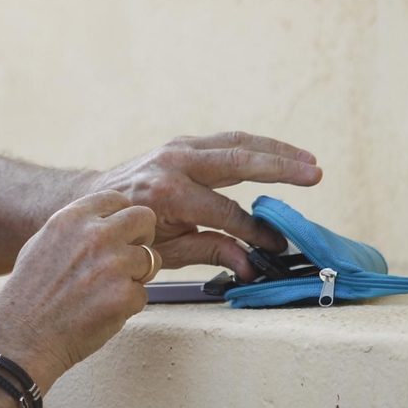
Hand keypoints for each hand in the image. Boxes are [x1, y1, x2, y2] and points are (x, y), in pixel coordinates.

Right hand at [0, 190, 156, 394]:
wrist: (21, 335)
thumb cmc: (28, 294)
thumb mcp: (42, 244)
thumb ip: (76, 230)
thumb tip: (106, 222)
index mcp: (72, 218)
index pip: (117, 198)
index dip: (123, 217)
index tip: (121, 233)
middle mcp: (96, 235)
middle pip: (145, 219)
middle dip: (143, 238)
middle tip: (129, 258)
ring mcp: (113, 264)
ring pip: (150, 260)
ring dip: (134, 277)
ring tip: (103, 293)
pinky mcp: (125, 295)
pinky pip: (143, 295)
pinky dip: (127, 306)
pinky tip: (99, 313)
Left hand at [90, 132, 321, 278]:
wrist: (92, 200)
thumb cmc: (129, 231)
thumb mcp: (164, 251)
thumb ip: (210, 252)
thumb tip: (251, 266)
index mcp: (167, 194)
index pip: (226, 213)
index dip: (255, 231)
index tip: (278, 246)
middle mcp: (173, 164)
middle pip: (237, 161)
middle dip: (280, 168)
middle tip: (316, 175)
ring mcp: (176, 148)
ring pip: (236, 143)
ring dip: (276, 150)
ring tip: (309, 162)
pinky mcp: (181, 143)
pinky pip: (226, 141)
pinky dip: (256, 146)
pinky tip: (282, 155)